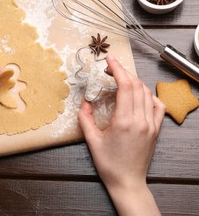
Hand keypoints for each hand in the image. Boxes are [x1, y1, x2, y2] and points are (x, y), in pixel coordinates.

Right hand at [78, 55, 164, 214]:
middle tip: (111, 68)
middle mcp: (141, 120)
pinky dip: (148, 95)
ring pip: (147, 93)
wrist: (127, 182)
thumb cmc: (109, 163)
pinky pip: (157, 105)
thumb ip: (85, 118)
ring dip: (135, 82)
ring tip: (122, 80)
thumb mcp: (91, 140)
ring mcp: (151, 124)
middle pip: (137, 85)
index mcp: (124, 121)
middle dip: (124, 72)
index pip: (125, 86)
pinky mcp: (156, 129)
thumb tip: (84, 101)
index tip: (110, 60)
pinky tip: (139, 95)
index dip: (117, 69)